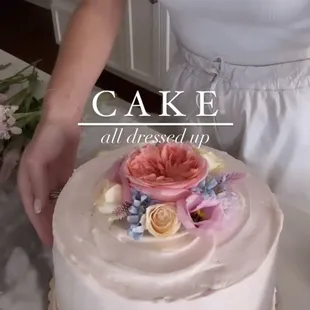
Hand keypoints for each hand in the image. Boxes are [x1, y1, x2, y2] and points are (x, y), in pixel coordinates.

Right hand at [18, 117, 79, 245]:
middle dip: (49, 225)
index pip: (32, 209)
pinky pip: (65, 193)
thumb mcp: (37, 163)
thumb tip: (37, 209)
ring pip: (54, 203)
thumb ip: (38, 185)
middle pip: (43, 209)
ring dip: (59, 216)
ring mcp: (53, 180)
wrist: (64, 123)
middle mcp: (39, 183)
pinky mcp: (66, 175)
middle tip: (59, 242)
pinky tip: (74, 213)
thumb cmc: (47, 141)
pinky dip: (68, 203)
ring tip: (67, 232)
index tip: (47, 242)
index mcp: (27, 181)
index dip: (39, 225)